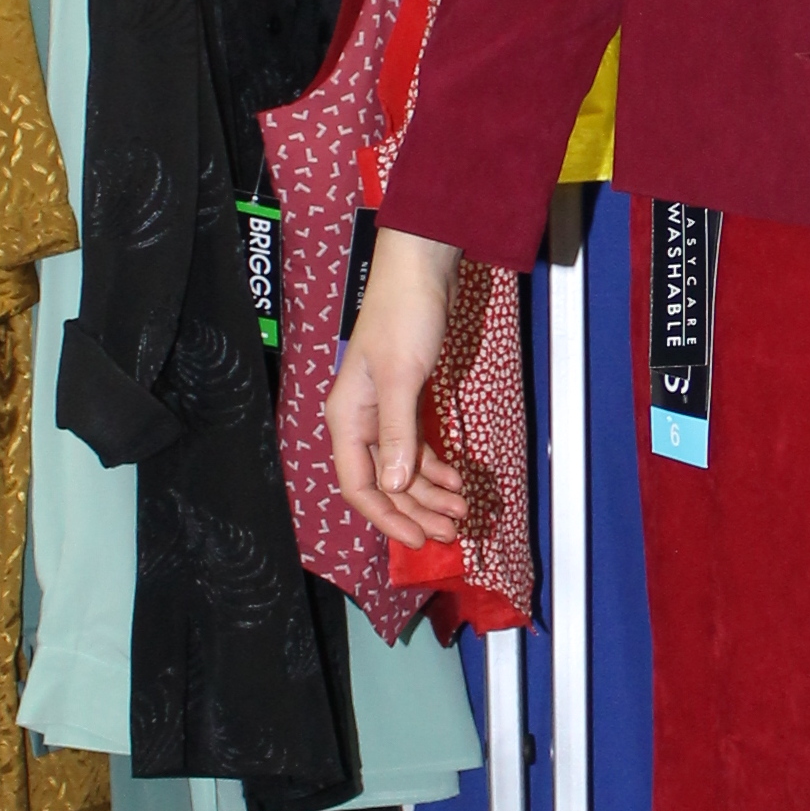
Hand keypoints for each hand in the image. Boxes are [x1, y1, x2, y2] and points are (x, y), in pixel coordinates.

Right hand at [325, 228, 469, 547]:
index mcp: (347, 418)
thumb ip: (396, 434)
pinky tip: (455, 479)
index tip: (417, 540)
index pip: (359, 485)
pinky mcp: (405, 400)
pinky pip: (414, 447)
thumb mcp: (402, 378)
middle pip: (384, 483)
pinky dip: (434, 466)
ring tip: (462, 511)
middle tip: (453, 531)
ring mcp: (382, 412)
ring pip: (401, 468)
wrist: (421, 270)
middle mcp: (360, 420)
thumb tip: (392, 485)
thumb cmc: (405, 317)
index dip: (386, 517)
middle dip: (417, 509)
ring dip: (429, 492)